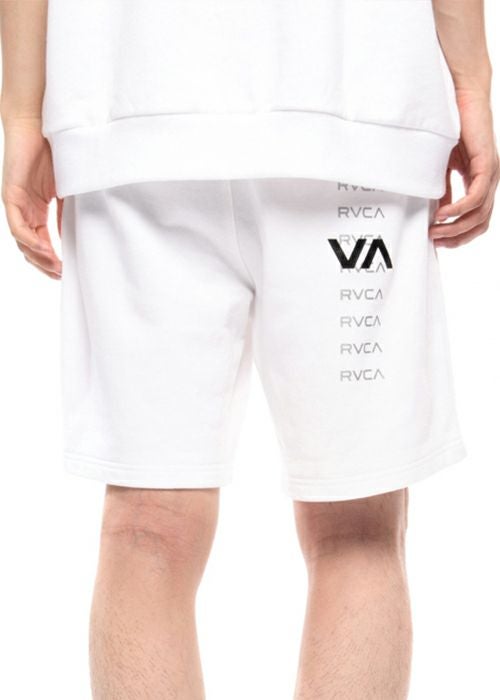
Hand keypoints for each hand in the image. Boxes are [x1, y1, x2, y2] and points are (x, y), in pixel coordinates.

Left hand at [1, 116, 61, 277]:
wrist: (40, 123)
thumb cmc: (55, 151)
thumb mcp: (67, 190)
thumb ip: (67, 212)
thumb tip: (75, 236)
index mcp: (36, 209)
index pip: (40, 242)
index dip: (51, 260)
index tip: (66, 272)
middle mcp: (24, 210)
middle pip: (29, 248)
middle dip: (45, 265)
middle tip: (61, 275)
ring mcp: (17, 204)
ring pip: (22, 242)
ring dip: (38, 258)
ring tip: (55, 267)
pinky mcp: (11, 195)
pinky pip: (17, 227)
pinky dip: (30, 241)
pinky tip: (45, 249)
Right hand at [429, 88, 499, 247]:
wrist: (461, 95)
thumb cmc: (451, 127)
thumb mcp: (442, 167)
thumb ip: (442, 190)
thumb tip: (437, 213)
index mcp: (479, 182)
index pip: (476, 219)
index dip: (458, 235)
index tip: (437, 243)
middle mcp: (488, 181)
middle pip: (479, 223)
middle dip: (457, 238)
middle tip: (435, 242)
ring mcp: (490, 174)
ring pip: (479, 214)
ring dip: (456, 228)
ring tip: (434, 231)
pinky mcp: (487, 164)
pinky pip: (476, 197)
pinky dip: (458, 210)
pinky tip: (442, 214)